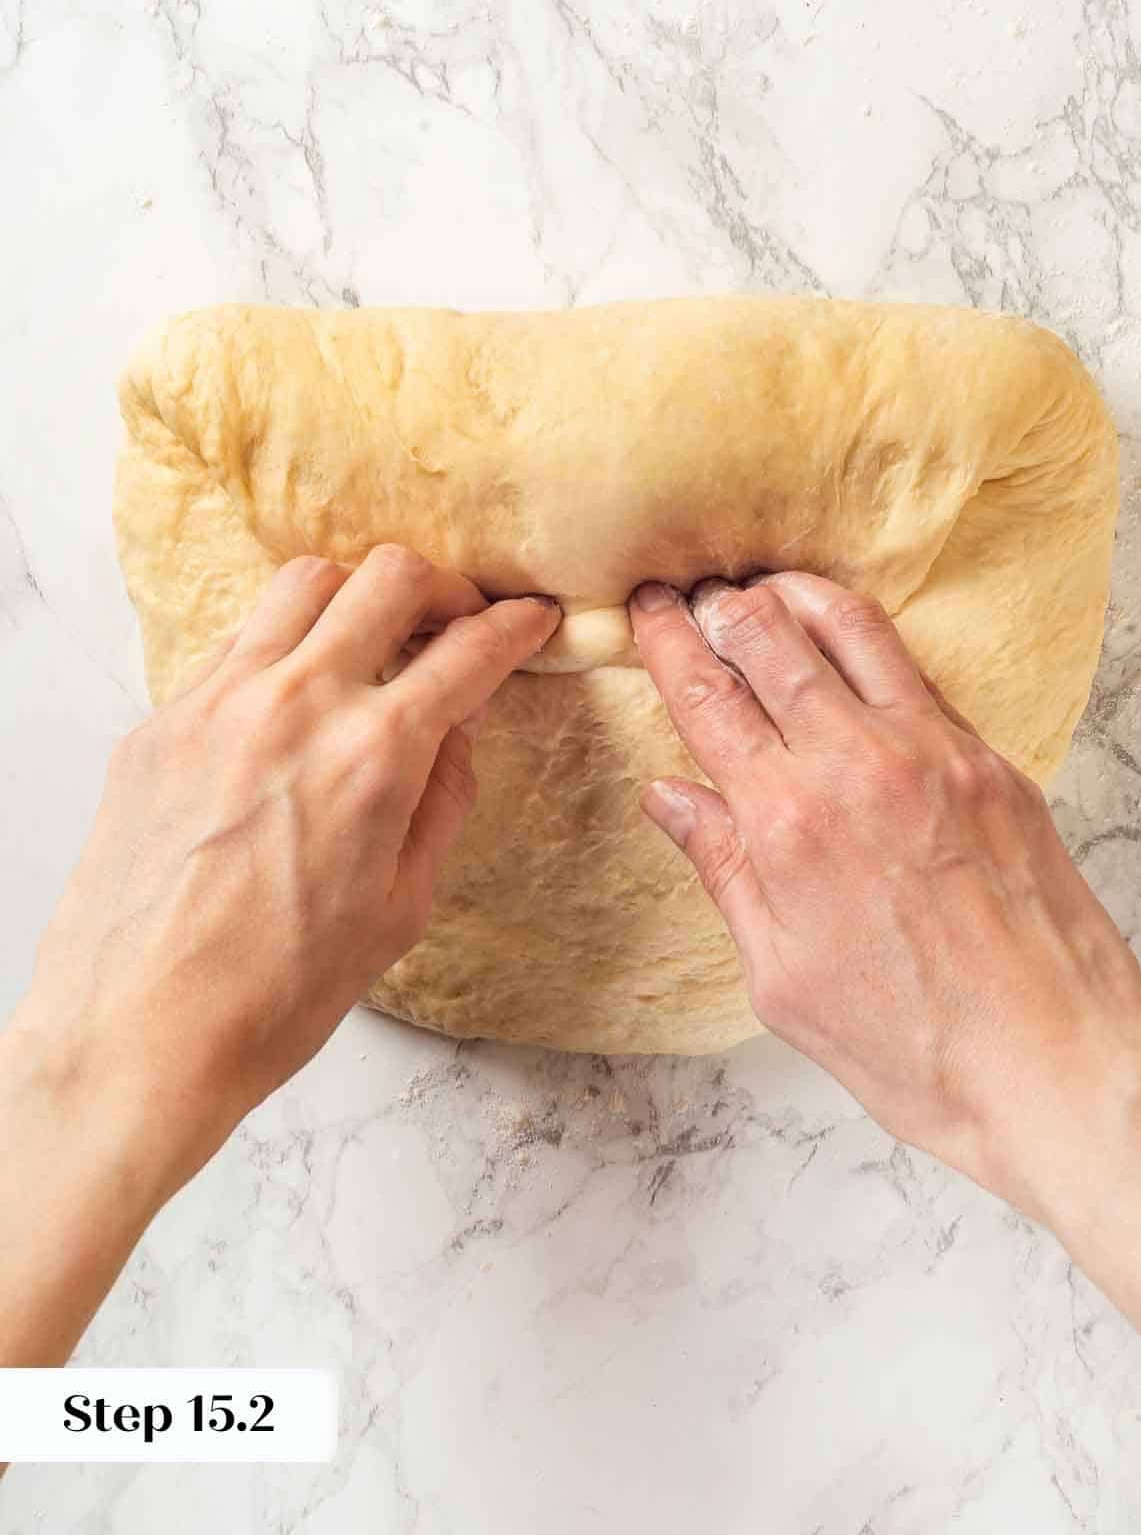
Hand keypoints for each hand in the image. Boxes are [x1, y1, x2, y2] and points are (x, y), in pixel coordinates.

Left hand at [19, 545, 558, 1188]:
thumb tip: (454, 734)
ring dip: (356, 597)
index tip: (531, 619)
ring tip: (371, 642)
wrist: (140, 1031)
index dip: (515, 626)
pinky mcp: (160, 721)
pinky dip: (284, 648)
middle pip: (387, 578)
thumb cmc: (278, 993)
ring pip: (303, 585)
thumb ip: (441, 802)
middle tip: (456, 619)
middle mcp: (296, 704)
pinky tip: (292, 703)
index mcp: (374, 756)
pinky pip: (236, 645)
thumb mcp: (401, 909)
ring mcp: (217, 702)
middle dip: (441, 586)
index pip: (467, 652)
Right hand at [629, 572, 1140, 1213]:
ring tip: (761, 585)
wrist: (1051, 1064)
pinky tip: (847, 638)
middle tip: (691, 589)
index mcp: (785, 824)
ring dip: (791, 596)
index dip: (667, 643)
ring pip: (847, 632)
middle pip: (768, 643)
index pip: (707, 700)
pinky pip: (914, 672)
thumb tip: (670, 796)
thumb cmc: (911, 1045)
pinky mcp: (988, 761)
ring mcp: (930, 753)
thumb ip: (724, 870)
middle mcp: (854, 766)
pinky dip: (865, 636)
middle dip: (718, 606)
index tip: (647, 609)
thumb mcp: (781, 976)